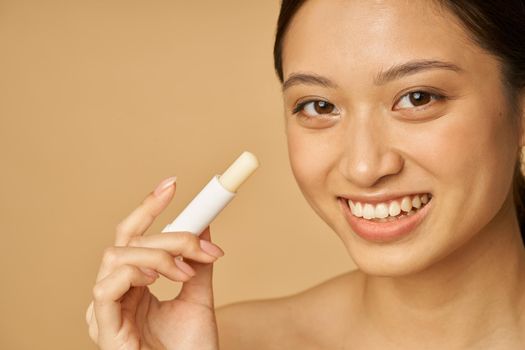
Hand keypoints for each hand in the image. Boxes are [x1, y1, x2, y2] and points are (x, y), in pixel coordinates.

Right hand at [86, 177, 223, 349]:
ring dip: (159, 254)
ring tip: (188, 271)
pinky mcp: (102, 327)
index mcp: (135, 285)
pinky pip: (107, 285)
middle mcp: (116, 292)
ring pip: (120, 256)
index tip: (174, 184)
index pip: (134, 237)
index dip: (149, 207)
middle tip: (203, 242)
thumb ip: (197, 262)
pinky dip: (137, 272)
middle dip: (170, 235)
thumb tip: (206, 225)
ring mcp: (106, 309)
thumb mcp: (199, 296)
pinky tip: (164, 278)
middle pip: (129, 242)